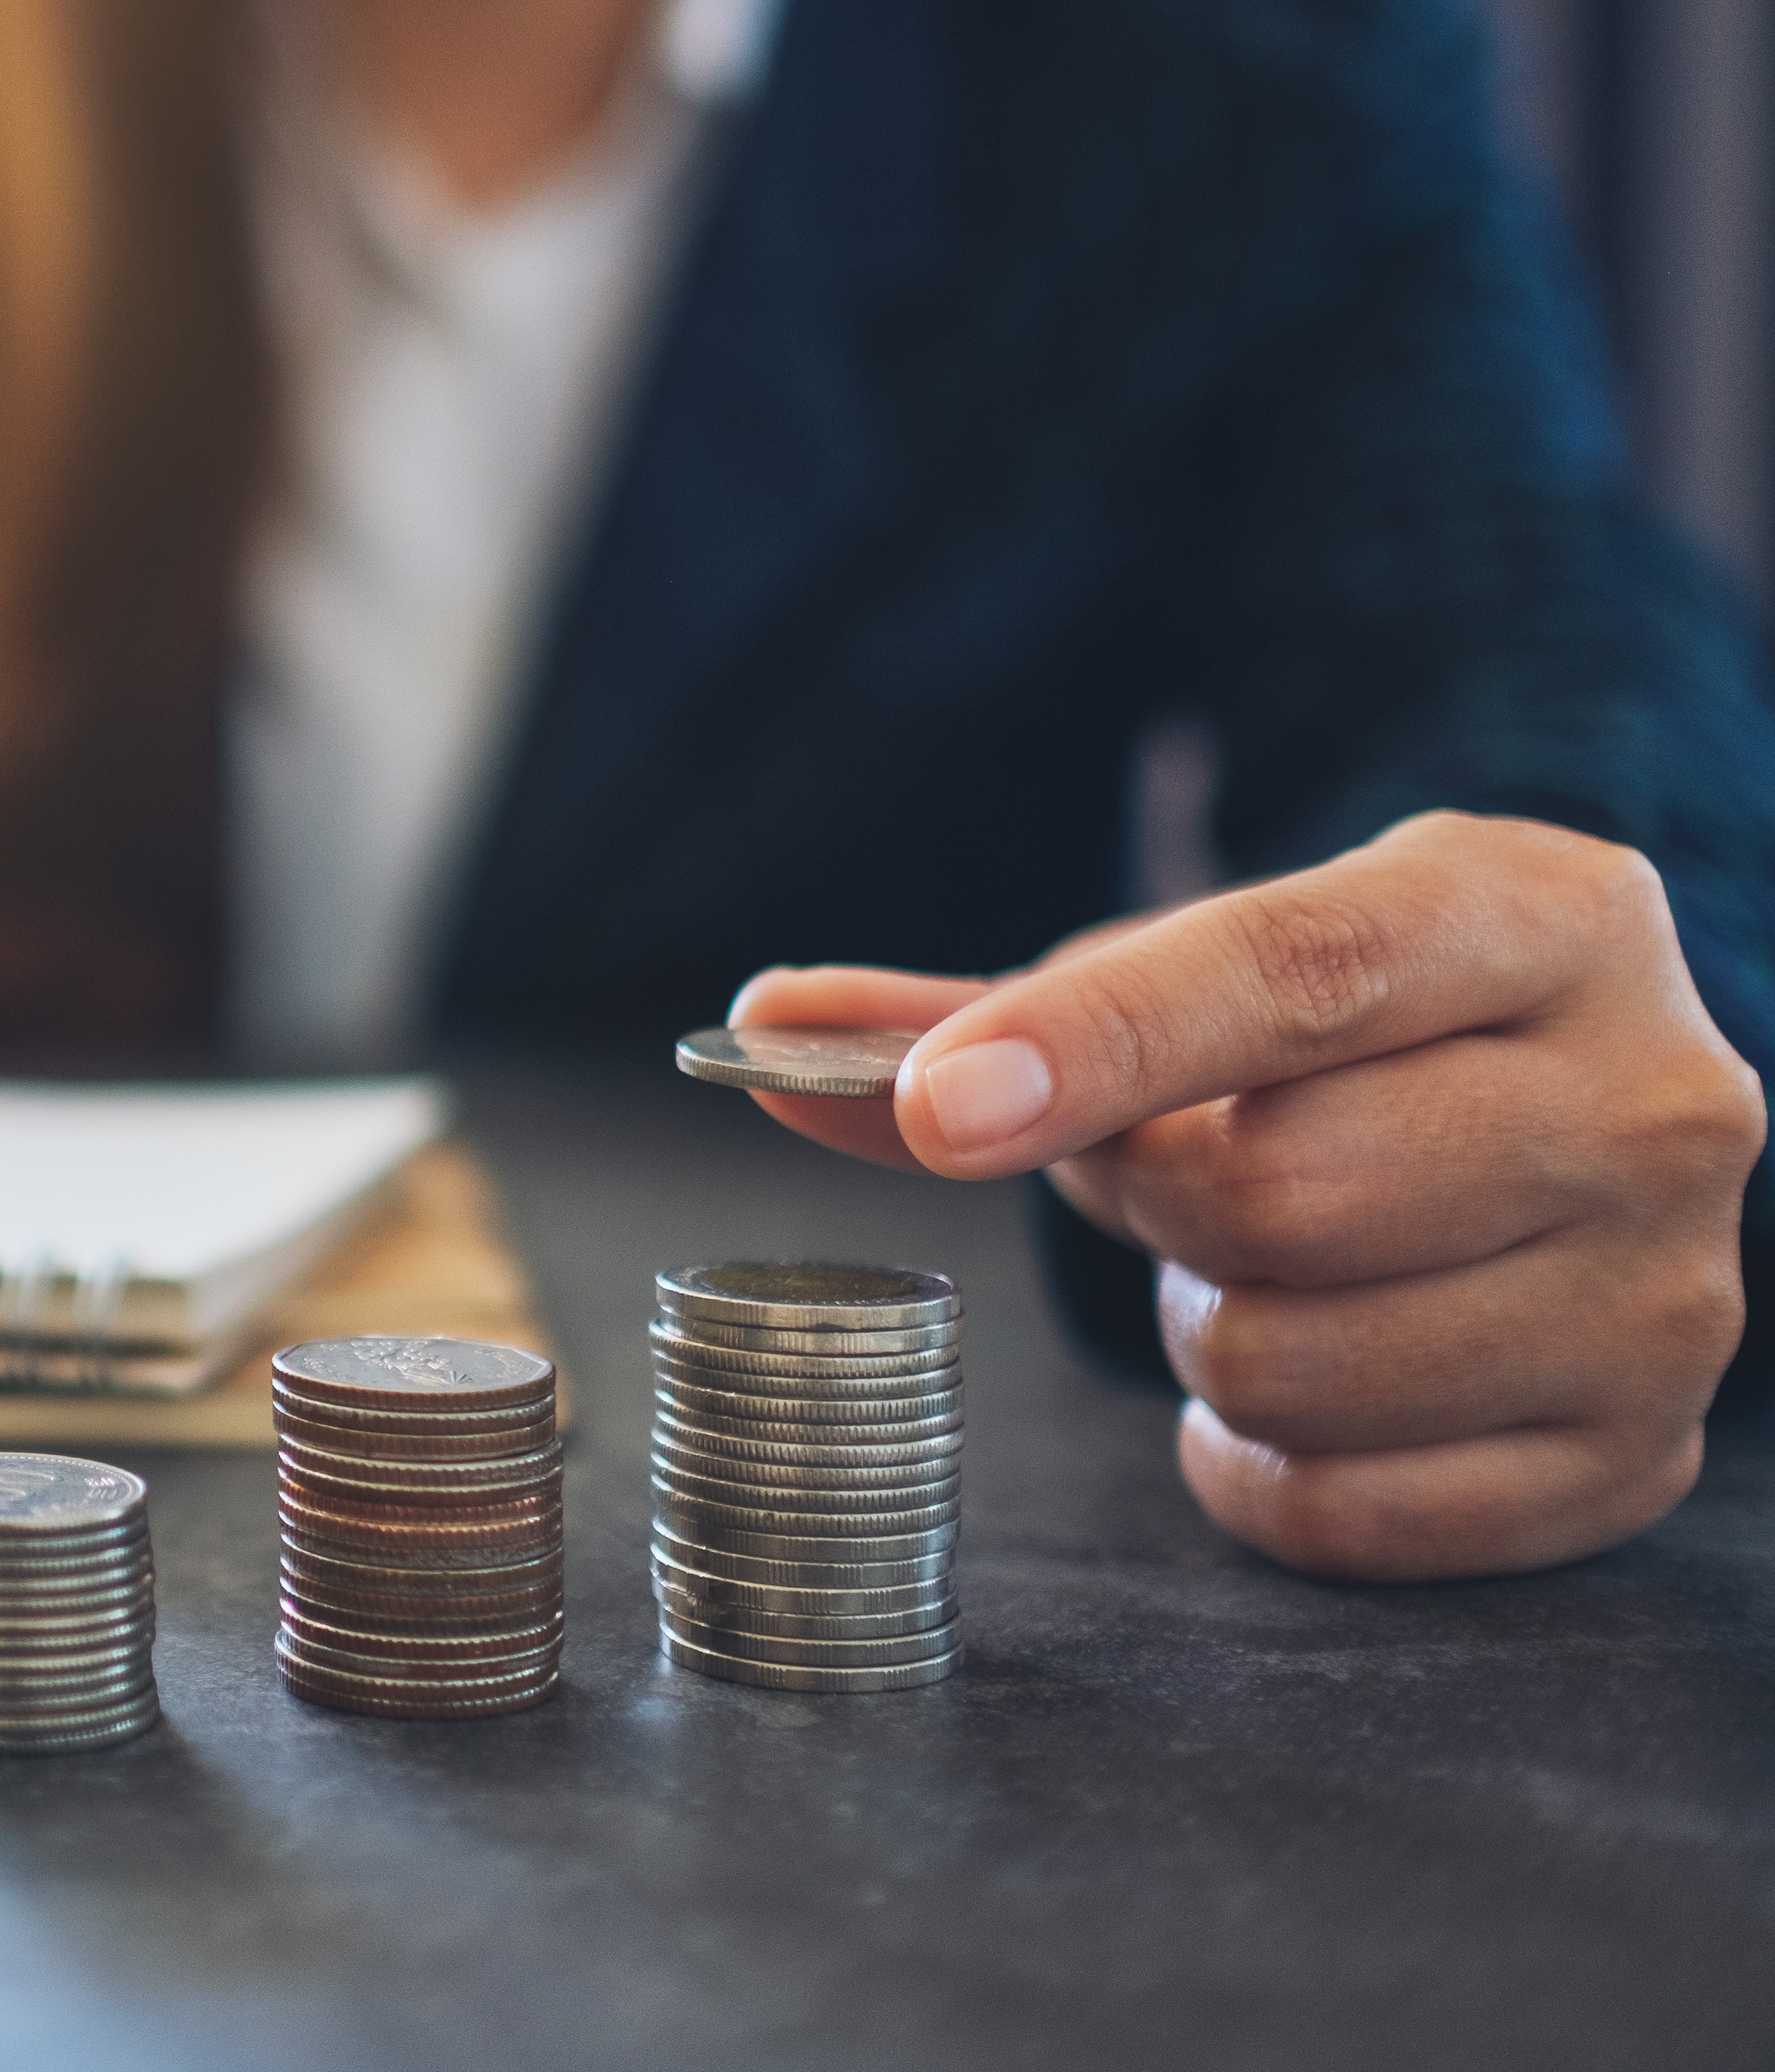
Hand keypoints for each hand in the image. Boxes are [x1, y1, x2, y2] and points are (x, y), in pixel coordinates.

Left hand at [731, 812, 1757, 1581]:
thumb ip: (973, 1013)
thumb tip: (761, 1033)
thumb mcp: (1190, 976)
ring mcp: (1666, 1295)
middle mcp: (1651, 1096)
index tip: (938, 1107)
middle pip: (1280, 1192)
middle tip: (1169, 1175)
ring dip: (1202, 1331)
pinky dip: (1252, 1472)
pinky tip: (1285, 1400)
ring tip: (1259, 1268)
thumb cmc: (1342, 1041)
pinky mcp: (1633, 1457)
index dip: (1096, 1042)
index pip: (1295, 974)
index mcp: (1544, 913)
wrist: (1566, 1117)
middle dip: (1150, 1199)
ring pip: (1296, 1361)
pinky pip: (1348, 1513)